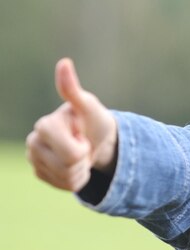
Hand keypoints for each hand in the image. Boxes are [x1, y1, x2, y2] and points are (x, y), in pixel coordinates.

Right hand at [26, 58, 117, 191]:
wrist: (96, 137)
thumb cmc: (92, 119)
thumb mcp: (88, 105)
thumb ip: (72, 89)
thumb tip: (64, 62)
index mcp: (44, 126)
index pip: (72, 154)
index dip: (84, 149)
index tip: (82, 135)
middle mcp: (33, 142)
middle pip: (69, 169)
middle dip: (83, 160)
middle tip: (84, 145)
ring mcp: (34, 159)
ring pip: (67, 180)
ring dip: (81, 170)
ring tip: (81, 153)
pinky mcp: (40, 173)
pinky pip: (65, 187)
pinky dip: (76, 179)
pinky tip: (75, 164)